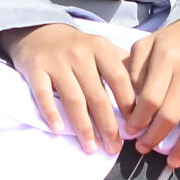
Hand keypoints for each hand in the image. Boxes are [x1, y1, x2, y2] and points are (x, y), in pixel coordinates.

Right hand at [2, 22, 134, 154]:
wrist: (39, 31)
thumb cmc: (77, 47)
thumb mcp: (101, 48)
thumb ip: (121, 65)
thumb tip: (143, 95)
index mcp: (100, 47)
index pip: (119, 78)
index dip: (128, 104)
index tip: (134, 126)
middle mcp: (80, 53)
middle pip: (97, 95)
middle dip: (107, 125)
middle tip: (114, 147)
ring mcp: (56, 61)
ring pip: (73, 99)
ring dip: (84, 127)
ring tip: (92, 148)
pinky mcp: (35, 69)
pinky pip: (44, 95)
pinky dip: (51, 113)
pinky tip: (59, 130)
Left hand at [121, 13, 179, 167]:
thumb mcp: (151, 42)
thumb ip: (134, 67)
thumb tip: (127, 101)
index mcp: (165, 57)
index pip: (148, 99)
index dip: (138, 121)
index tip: (131, 133)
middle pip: (169, 116)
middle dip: (154, 139)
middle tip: (145, 149)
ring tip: (173, 161)